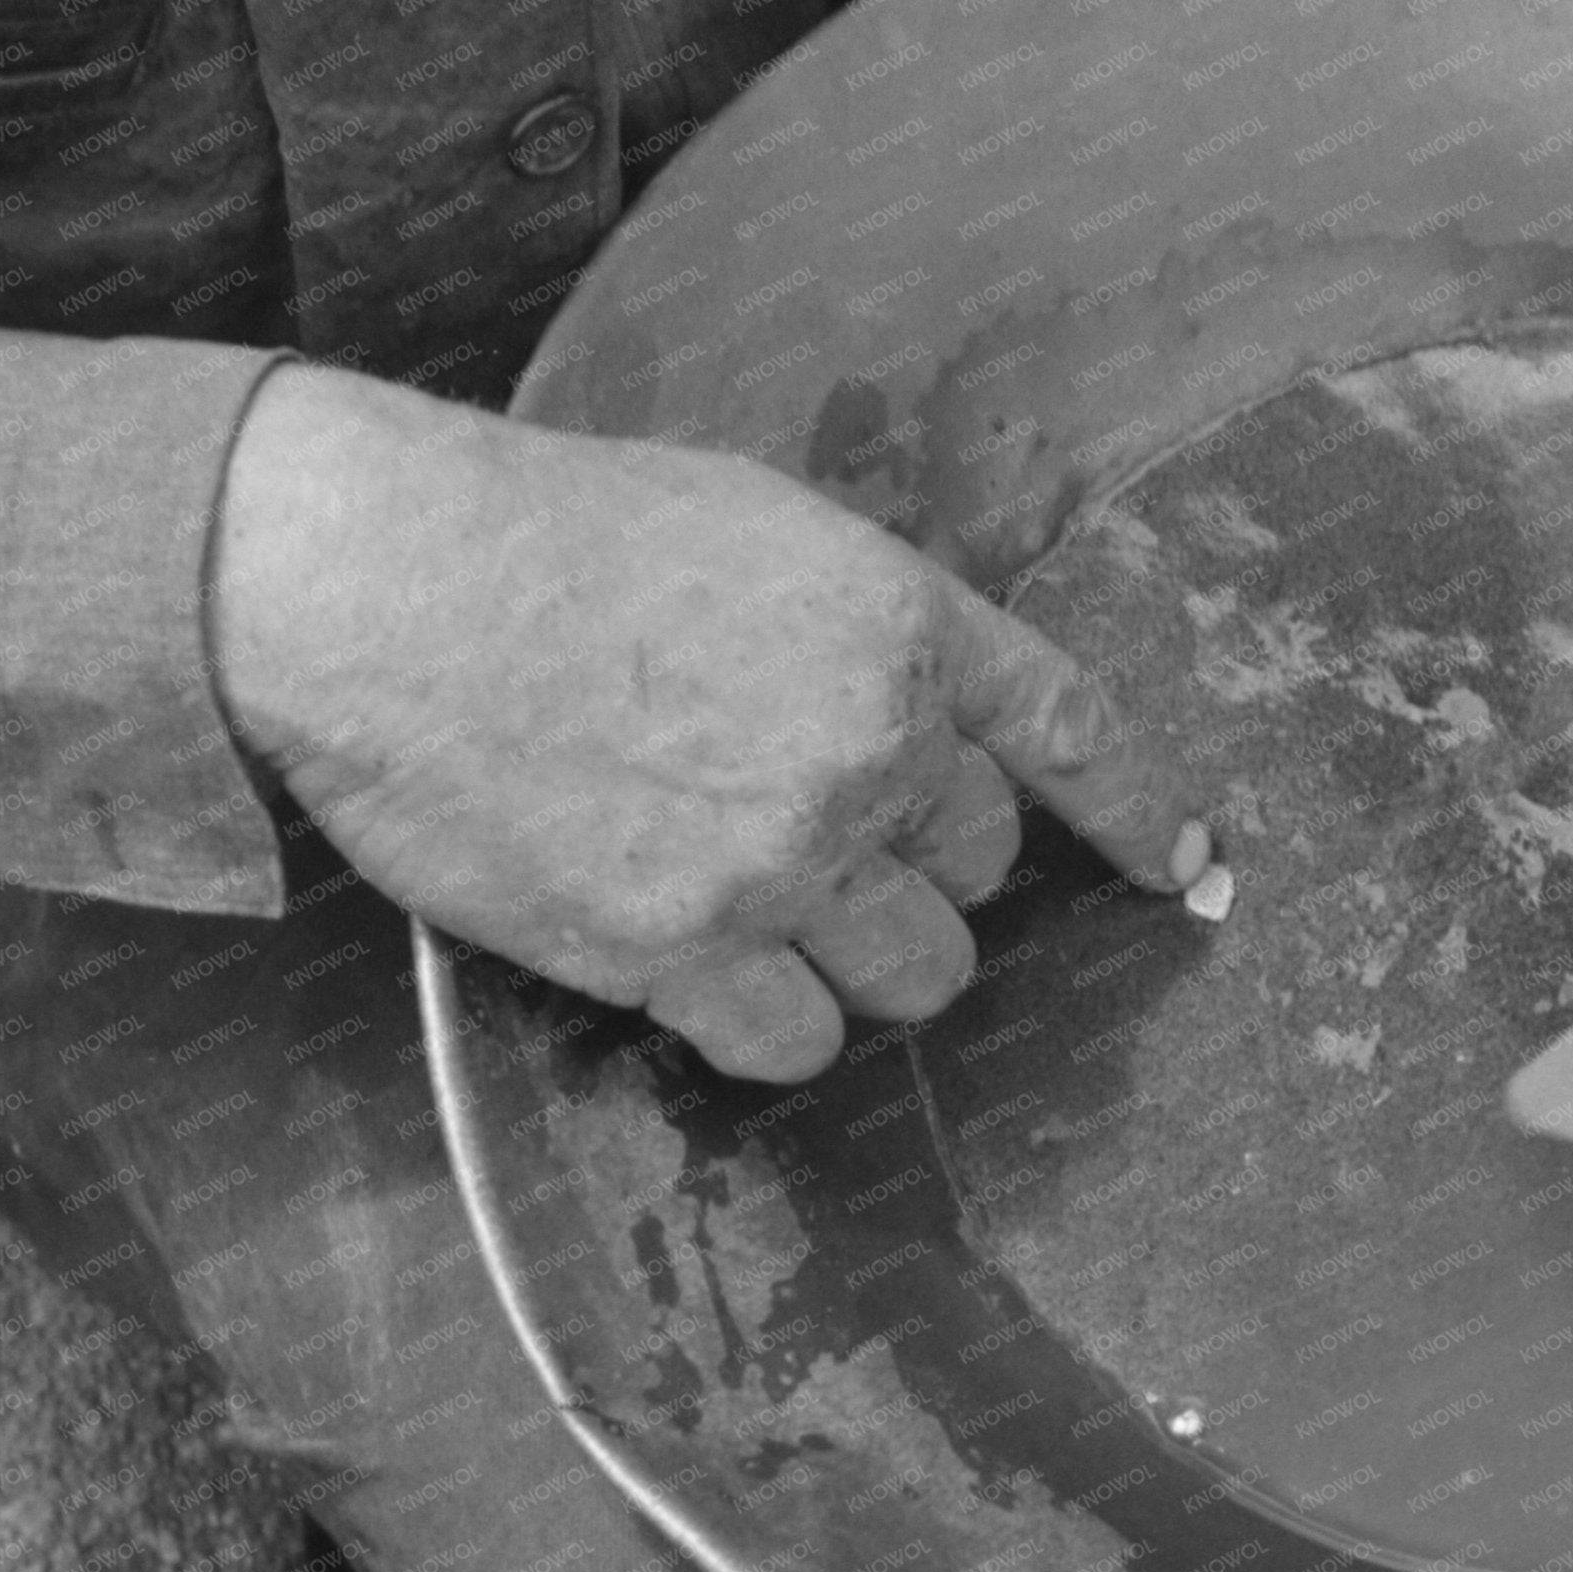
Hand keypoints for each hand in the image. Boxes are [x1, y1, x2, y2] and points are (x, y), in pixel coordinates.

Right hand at [208, 364, 1206, 1083]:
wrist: (385, 589)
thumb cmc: (548, 535)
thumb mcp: (754, 526)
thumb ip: (863, 624)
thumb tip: (931, 713)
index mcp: (899, 621)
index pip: (1074, 728)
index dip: (1144, 806)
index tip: (1187, 861)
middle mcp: (868, 744)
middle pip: (980, 865)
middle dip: (917, 858)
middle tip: (808, 826)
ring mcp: (781, 857)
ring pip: (916, 975)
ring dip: (859, 956)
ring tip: (759, 906)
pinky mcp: (681, 949)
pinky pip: (798, 1045)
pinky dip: (771, 1026)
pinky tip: (703, 968)